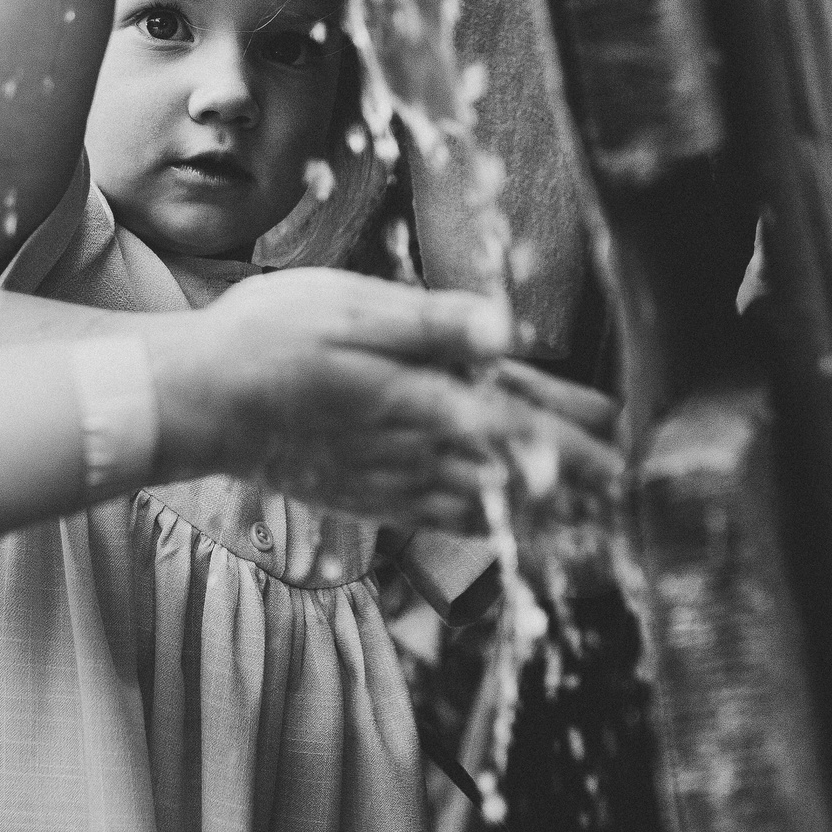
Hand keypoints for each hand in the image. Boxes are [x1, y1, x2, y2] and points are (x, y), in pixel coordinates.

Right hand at [146, 269, 621, 530]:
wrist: (196, 402)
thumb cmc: (269, 342)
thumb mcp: (354, 309)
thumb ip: (435, 323)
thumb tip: (508, 330)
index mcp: (430, 401)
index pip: (529, 427)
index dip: (585, 442)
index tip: (635, 455)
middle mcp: (422, 451)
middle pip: (520, 474)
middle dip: (579, 484)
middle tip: (632, 495)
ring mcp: (394, 480)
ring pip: (488, 504)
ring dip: (542, 512)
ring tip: (589, 518)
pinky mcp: (366, 494)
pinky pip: (442, 516)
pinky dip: (484, 523)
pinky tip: (496, 518)